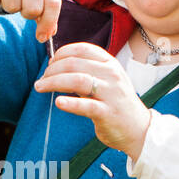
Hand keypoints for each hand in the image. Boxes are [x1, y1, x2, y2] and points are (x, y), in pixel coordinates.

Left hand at [33, 42, 152, 160]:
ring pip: (77, 80)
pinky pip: (86, 106)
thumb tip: (56, 65)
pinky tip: (58, 103)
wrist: (138, 129)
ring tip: (40, 87)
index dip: (61, 54)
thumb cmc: (116, 103)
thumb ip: (86, 71)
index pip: (82, 49)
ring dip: (54, 82)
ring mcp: (111, 93)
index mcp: (110, 64)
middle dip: (52, 70)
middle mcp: (111, 75)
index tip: (50, 64)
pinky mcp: (108, 113)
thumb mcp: (106, 80)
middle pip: (74, 64)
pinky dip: (70, 104)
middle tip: (42, 79)